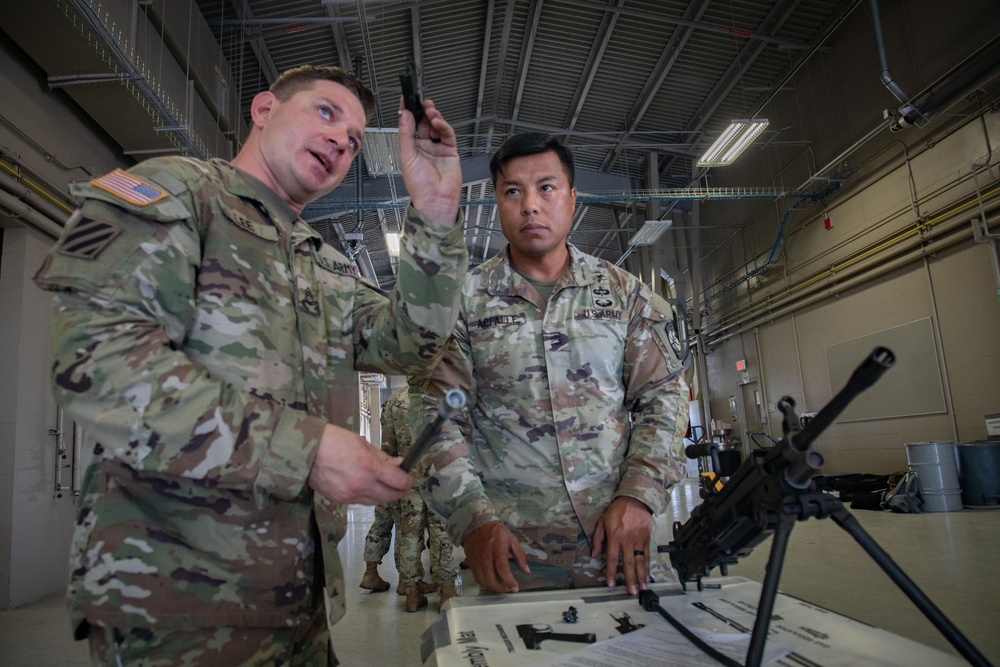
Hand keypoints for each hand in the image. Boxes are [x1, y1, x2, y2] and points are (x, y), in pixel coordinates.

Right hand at [308, 423, 412, 504]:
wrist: (304, 452)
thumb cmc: (333, 440)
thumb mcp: (362, 443)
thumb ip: (382, 457)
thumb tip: (398, 464)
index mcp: (370, 468)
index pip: (399, 482)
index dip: (408, 481)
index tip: (409, 477)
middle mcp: (363, 486)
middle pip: (391, 497)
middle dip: (399, 491)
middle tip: (400, 483)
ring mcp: (351, 496)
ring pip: (376, 502)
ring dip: (384, 495)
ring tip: (383, 484)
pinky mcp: (340, 501)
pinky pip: (361, 502)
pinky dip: (368, 496)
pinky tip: (366, 486)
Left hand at [397, 96, 460, 224]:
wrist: (435, 199)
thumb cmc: (418, 184)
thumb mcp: (407, 155)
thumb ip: (406, 133)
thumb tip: (405, 114)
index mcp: (411, 148)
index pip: (409, 125)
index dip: (408, 112)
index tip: (406, 98)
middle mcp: (424, 146)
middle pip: (423, 123)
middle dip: (422, 111)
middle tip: (422, 102)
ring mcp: (437, 147)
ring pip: (435, 126)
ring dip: (433, 117)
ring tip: (430, 111)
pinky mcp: (450, 150)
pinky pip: (447, 134)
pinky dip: (443, 126)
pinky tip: (438, 122)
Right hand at [462, 521, 529, 592]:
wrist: (476, 524)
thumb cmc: (496, 531)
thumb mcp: (512, 540)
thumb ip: (520, 556)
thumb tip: (527, 571)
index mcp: (497, 548)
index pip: (502, 569)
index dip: (509, 581)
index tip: (515, 588)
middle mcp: (485, 556)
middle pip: (490, 579)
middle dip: (500, 588)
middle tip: (508, 589)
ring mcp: (476, 560)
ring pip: (483, 580)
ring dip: (492, 587)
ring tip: (500, 586)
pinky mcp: (470, 562)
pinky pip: (477, 577)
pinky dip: (484, 582)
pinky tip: (491, 581)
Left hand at [592, 496, 653, 595]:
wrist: (635, 500)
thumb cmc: (617, 510)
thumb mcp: (602, 521)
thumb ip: (598, 538)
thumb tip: (594, 554)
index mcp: (614, 536)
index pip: (612, 558)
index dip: (610, 572)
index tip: (611, 584)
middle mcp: (627, 540)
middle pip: (628, 563)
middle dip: (630, 579)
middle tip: (631, 592)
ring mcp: (638, 540)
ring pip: (640, 561)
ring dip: (641, 576)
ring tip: (642, 588)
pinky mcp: (646, 538)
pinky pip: (647, 555)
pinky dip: (648, 566)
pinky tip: (648, 574)